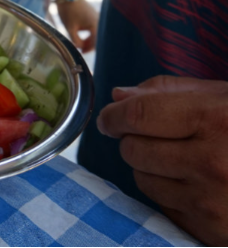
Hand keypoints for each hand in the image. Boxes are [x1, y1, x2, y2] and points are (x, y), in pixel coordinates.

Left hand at [56, 0, 97, 51]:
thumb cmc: (68, 10)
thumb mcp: (70, 28)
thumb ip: (75, 40)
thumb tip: (80, 48)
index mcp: (95, 25)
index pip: (96, 42)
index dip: (88, 49)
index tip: (81, 52)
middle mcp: (99, 21)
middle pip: (97, 38)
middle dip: (88, 44)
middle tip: (79, 48)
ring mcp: (97, 17)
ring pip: (95, 33)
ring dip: (88, 39)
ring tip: (78, 42)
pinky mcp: (93, 15)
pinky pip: (93, 27)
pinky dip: (88, 33)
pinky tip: (80, 34)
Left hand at [98, 76, 227, 246]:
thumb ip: (171, 92)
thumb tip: (119, 96)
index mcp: (215, 120)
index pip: (136, 116)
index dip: (113, 116)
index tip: (109, 117)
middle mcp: (211, 163)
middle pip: (133, 150)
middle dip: (133, 140)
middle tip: (151, 135)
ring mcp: (212, 203)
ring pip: (144, 181)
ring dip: (150, 168)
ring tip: (180, 158)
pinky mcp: (214, 232)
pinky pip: (166, 209)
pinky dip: (171, 195)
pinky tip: (197, 184)